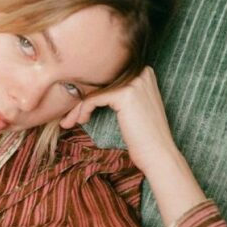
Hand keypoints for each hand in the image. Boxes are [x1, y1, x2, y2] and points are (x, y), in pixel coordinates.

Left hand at [58, 66, 178, 174]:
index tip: (77, 109)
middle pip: (100, 83)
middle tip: (68, 117)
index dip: (90, 92)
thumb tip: (91, 90)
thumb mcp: (133, 108)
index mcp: (144, 73)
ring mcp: (134, 82)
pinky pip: (93, 99)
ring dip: (77, 108)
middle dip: (80, 100)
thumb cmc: (144, 137)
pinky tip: (82, 121)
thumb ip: (119, 94)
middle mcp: (141, 72)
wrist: (158, 154)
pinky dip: (83, 110)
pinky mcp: (124, 94)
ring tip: (70, 122)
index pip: (107, 78)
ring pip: (94, 91)